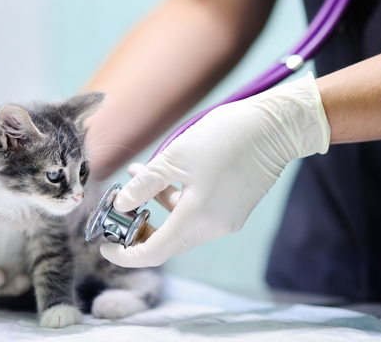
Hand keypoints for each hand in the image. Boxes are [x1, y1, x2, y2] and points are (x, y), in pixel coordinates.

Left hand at [100, 72, 330, 266]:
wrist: (275, 127)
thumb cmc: (226, 137)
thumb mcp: (175, 158)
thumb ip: (144, 184)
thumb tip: (122, 203)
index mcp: (198, 220)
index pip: (153, 253)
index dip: (125, 254)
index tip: (105, 245)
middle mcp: (214, 228)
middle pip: (167, 241)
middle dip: (139, 228)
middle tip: (118, 208)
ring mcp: (226, 219)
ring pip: (181, 224)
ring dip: (156, 207)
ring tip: (136, 176)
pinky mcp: (234, 208)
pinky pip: (197, 214)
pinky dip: (177, 201)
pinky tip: (164, 175)